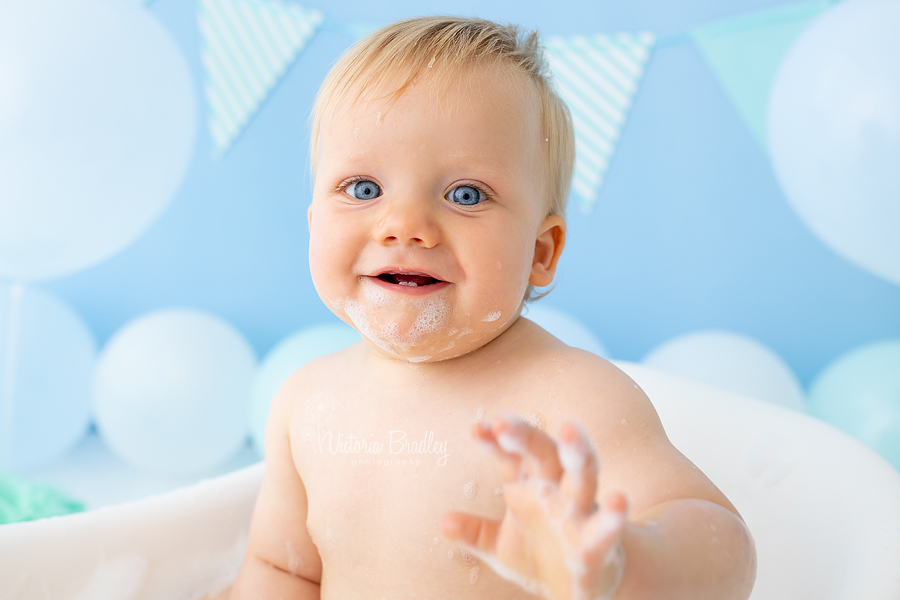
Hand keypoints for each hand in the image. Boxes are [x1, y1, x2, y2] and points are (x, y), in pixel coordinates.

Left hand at [441, 415, 627, 599]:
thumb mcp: (499, 547)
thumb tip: (444, 523)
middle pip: (544, 453)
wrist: (582, 587)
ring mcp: (579, 512)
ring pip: (582, 475)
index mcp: (529, 486)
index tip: (477, 429)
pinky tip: (619, 500)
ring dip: (577, 452)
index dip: (496, 440)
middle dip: (526, 436)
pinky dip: (612, 516)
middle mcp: (555, 490)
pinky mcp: (597, 542)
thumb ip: (475, 534)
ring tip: (571, 430)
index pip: (511, 455)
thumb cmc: (539, 556)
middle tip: (503, 421)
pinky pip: (605, 526)